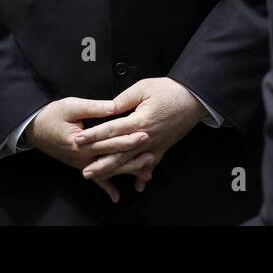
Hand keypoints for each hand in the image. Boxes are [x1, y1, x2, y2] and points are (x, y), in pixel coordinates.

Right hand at [24, 97, 150, 201]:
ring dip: (127, 172)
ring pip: (109, 170)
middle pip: (113, 158)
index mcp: (82, 141)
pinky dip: (106, 188)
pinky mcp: (81, 165)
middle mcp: (84, 156)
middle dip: (133, 157)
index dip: (127, 137)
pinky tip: (116, 196)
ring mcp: (82, 163)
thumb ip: (94, 108)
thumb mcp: (71, 106)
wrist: (34, 129)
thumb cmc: (51, 115)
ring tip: (146, 173)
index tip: (144, 134)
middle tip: (151, 155)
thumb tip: (114, 107)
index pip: (110, 140)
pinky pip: (95, 179)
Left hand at [74, 77, 205, 192]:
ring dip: (115, 171)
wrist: (194, 99)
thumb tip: (108, 108)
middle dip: (100, 162)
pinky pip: (151, 164)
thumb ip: (124, 99)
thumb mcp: (144, 88)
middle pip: (119, 153)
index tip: (78, 140)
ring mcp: (155, 145)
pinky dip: (144, 175)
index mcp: (139, 121)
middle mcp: (146, 137)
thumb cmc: (169, 91)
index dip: (93, 136)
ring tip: (100, 177)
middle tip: (84, 170)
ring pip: (131, 162)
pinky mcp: (163, 147)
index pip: (111, 130)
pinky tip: (138, 185)